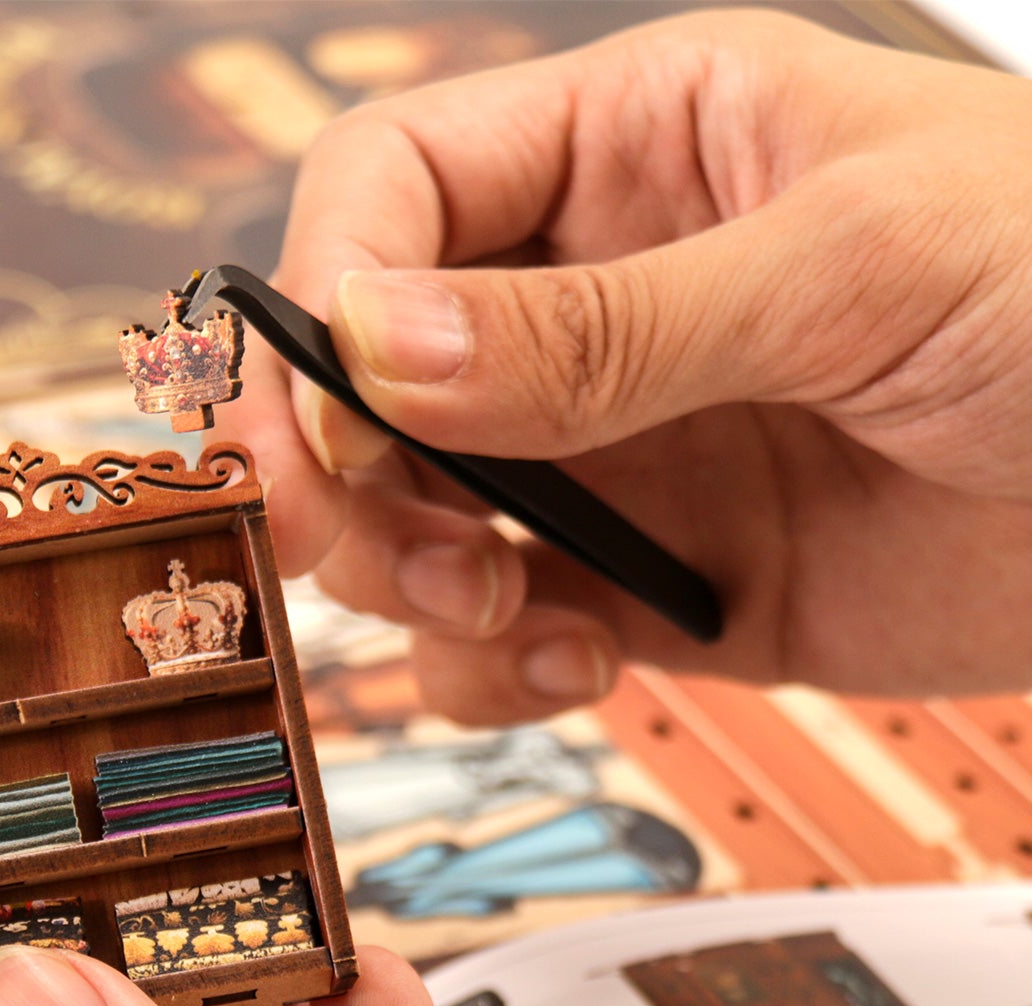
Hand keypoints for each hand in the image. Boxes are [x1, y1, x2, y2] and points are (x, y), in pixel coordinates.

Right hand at [235, 10, 1031, 722]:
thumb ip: (603, 321)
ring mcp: (607, 454)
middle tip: (388, 555)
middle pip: (363, 377)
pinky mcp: (638, 585)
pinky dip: (497, 674)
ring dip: (418, 588)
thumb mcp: (854, 268)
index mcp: (633, 152)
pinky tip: (585, 666)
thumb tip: (378, 349)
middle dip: (348, 478)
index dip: (330, 302)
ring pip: (408, 517)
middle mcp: (590, 301)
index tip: (346, 425)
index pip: (391, 191)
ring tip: (514, 618)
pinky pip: (497, 635)